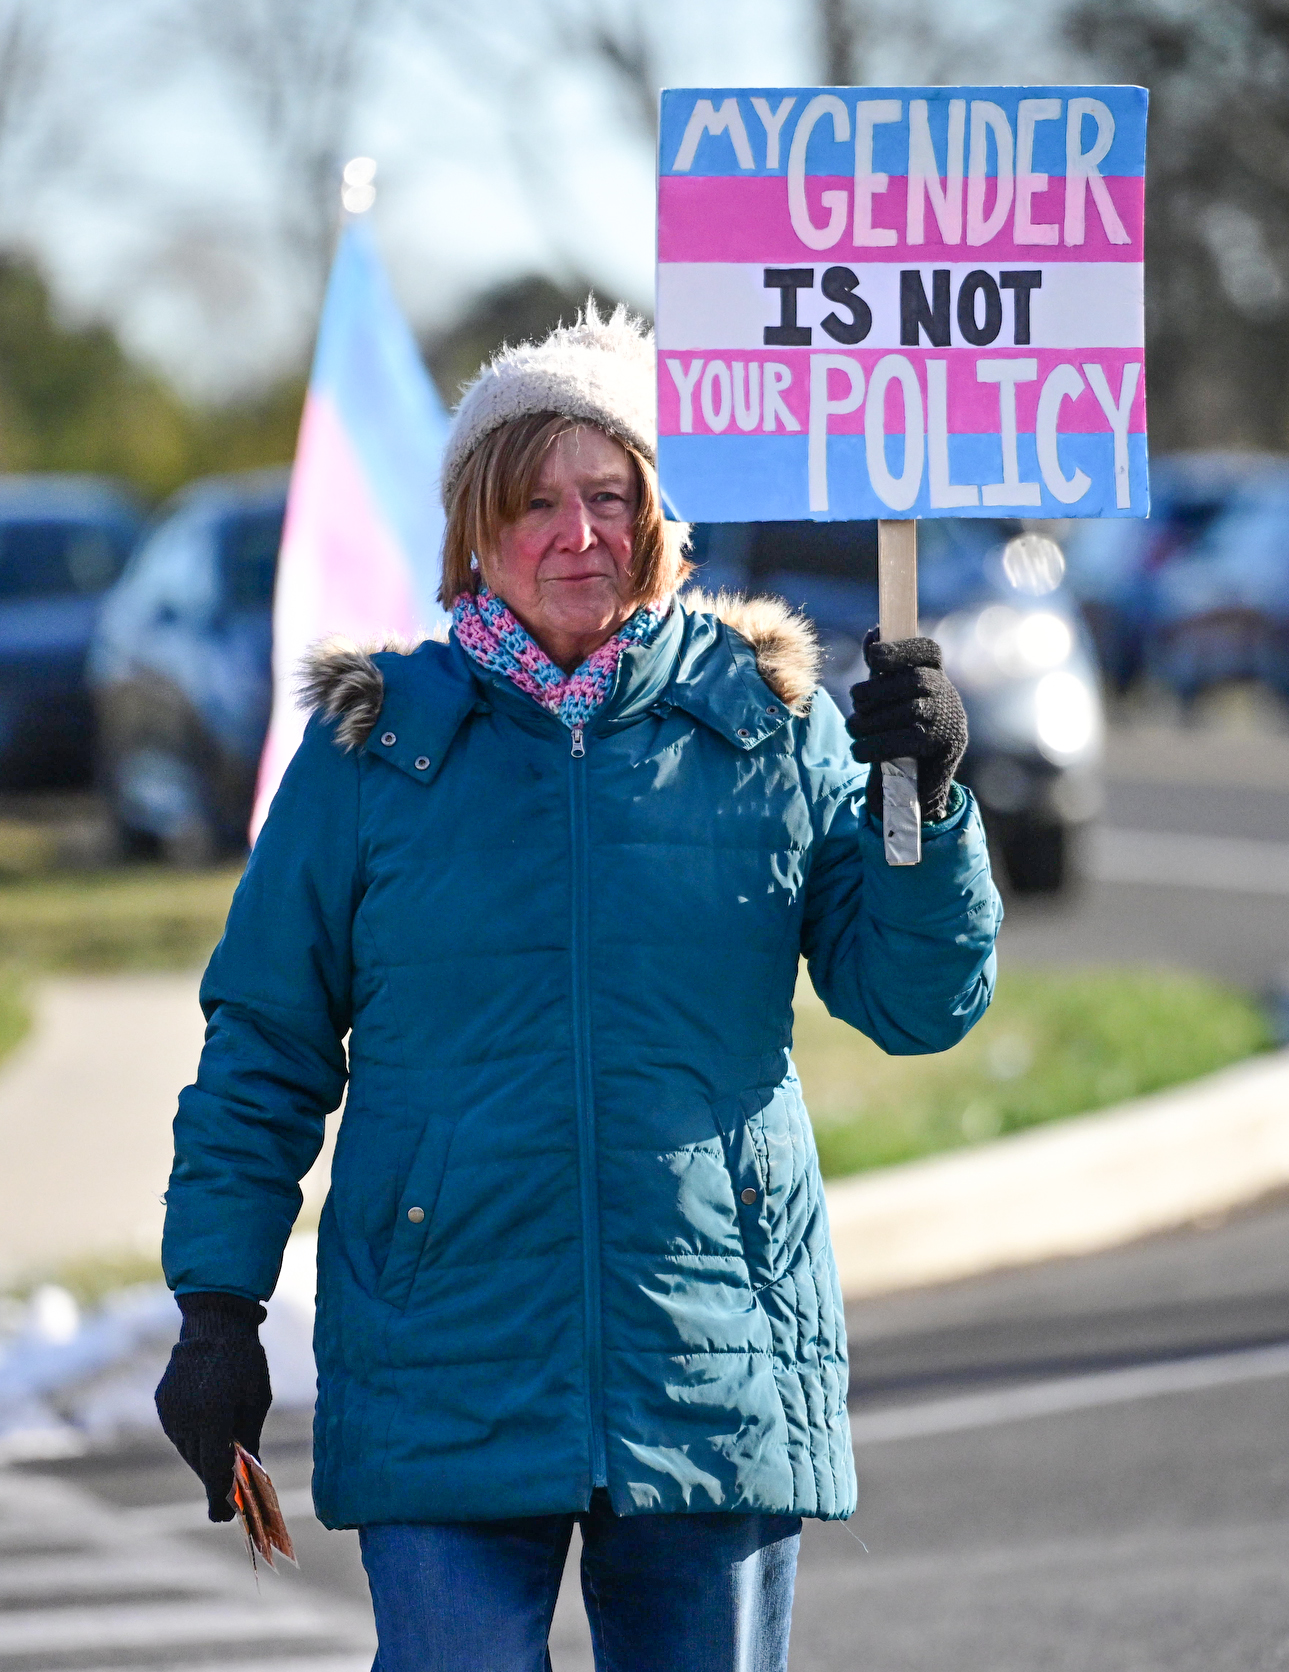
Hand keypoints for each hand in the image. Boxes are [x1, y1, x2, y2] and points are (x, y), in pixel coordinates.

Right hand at [155, 1292, 271, 1521]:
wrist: (214, 1324)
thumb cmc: (245, 1362)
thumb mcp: (257, 1402)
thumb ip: (248, 1440)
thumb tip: (249, 1475)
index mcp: (212, 1417)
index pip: (214, 1469)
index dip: (220, 1495)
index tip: (223, 1517)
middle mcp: (185, 1419)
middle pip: (200, 1463)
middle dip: (214, 1479)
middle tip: (228, 1499)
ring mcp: (170, 1412)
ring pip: (188, 1450)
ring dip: (204, 1458)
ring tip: (221, 1460)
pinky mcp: (162, 1404)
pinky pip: (179, 1433)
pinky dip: (193, 1439)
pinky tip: (207, 1434)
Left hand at [846, 632, 967, 824]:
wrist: (914, 784)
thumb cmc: (896, 730)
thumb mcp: (887, 697)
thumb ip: (881, 669)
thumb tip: (874, 633)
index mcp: (934, 674)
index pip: (926, 650)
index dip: (900, 649)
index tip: (874, 656)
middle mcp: (947, 694)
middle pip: (913, 681)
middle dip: (877, 690)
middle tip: (855, 701)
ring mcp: (949, 720)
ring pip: (909, 711)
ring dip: (872, 720)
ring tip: (853, 728)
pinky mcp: (944, 748)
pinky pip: (908, 741)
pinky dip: (876, 746)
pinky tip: (858, 751)